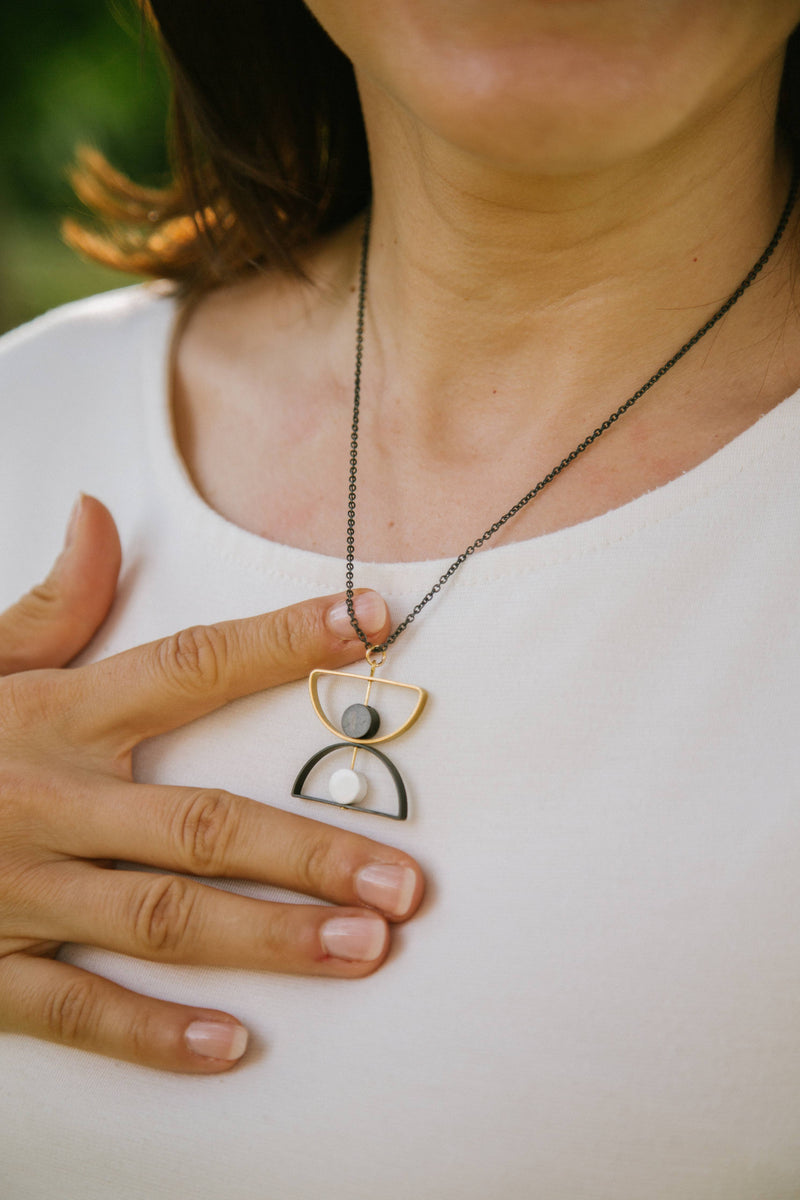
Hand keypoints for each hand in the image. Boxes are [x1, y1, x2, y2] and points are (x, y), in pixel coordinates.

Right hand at [0, 495, 422, 1072]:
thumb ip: (50, 603)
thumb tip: (96, 514)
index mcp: (56, 715)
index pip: (190, 666)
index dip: (283, 641)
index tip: (370, 621)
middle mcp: (50, 800)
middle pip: (200, 823)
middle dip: (308, 850)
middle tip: (402, 882)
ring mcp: (22, 890)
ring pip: (159, 919)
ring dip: (266, 938)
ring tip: (362, 950)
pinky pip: (75, 1007)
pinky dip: (153, 1032)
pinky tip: (231, 1044)